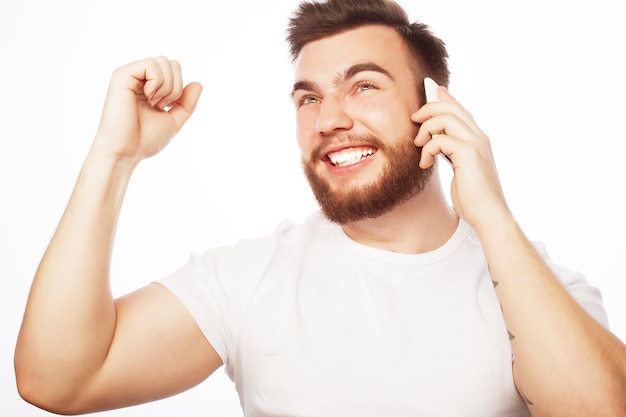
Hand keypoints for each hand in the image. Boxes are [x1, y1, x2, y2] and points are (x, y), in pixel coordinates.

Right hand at [91, 56, 201, 164]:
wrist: (126, 151)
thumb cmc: (145, 139)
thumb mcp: (174, 120)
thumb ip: (187, 103)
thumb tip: (198, 83)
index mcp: (149, 87)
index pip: (175, 71)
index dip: (179, 88)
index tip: (165, 107)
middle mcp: (139, 78)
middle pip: (172, 63)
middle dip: (175, 87)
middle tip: (160, 105)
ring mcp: (130, 75)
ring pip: (163, 61)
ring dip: (166, 86)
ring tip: (153, 102)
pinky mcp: (122, 75)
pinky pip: (151, 64)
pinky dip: (157, 82)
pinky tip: (148, 96)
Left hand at [411, 86, 510, 230]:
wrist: (489, 215)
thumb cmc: (473, 198)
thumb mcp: (460, 170)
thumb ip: (453, 154)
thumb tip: (438, 145)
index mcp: (478, 140)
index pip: (461, 110)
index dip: (446, 98)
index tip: (433, 89)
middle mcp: (479, 137)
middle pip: (452, 108)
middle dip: (429, 108)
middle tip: (413, 118)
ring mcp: (476, 144)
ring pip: (446, 118)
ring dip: (426, 128)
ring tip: (418, 144)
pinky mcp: (469, 154)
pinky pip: (441, 139)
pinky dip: (428, 149)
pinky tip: (425, 163)